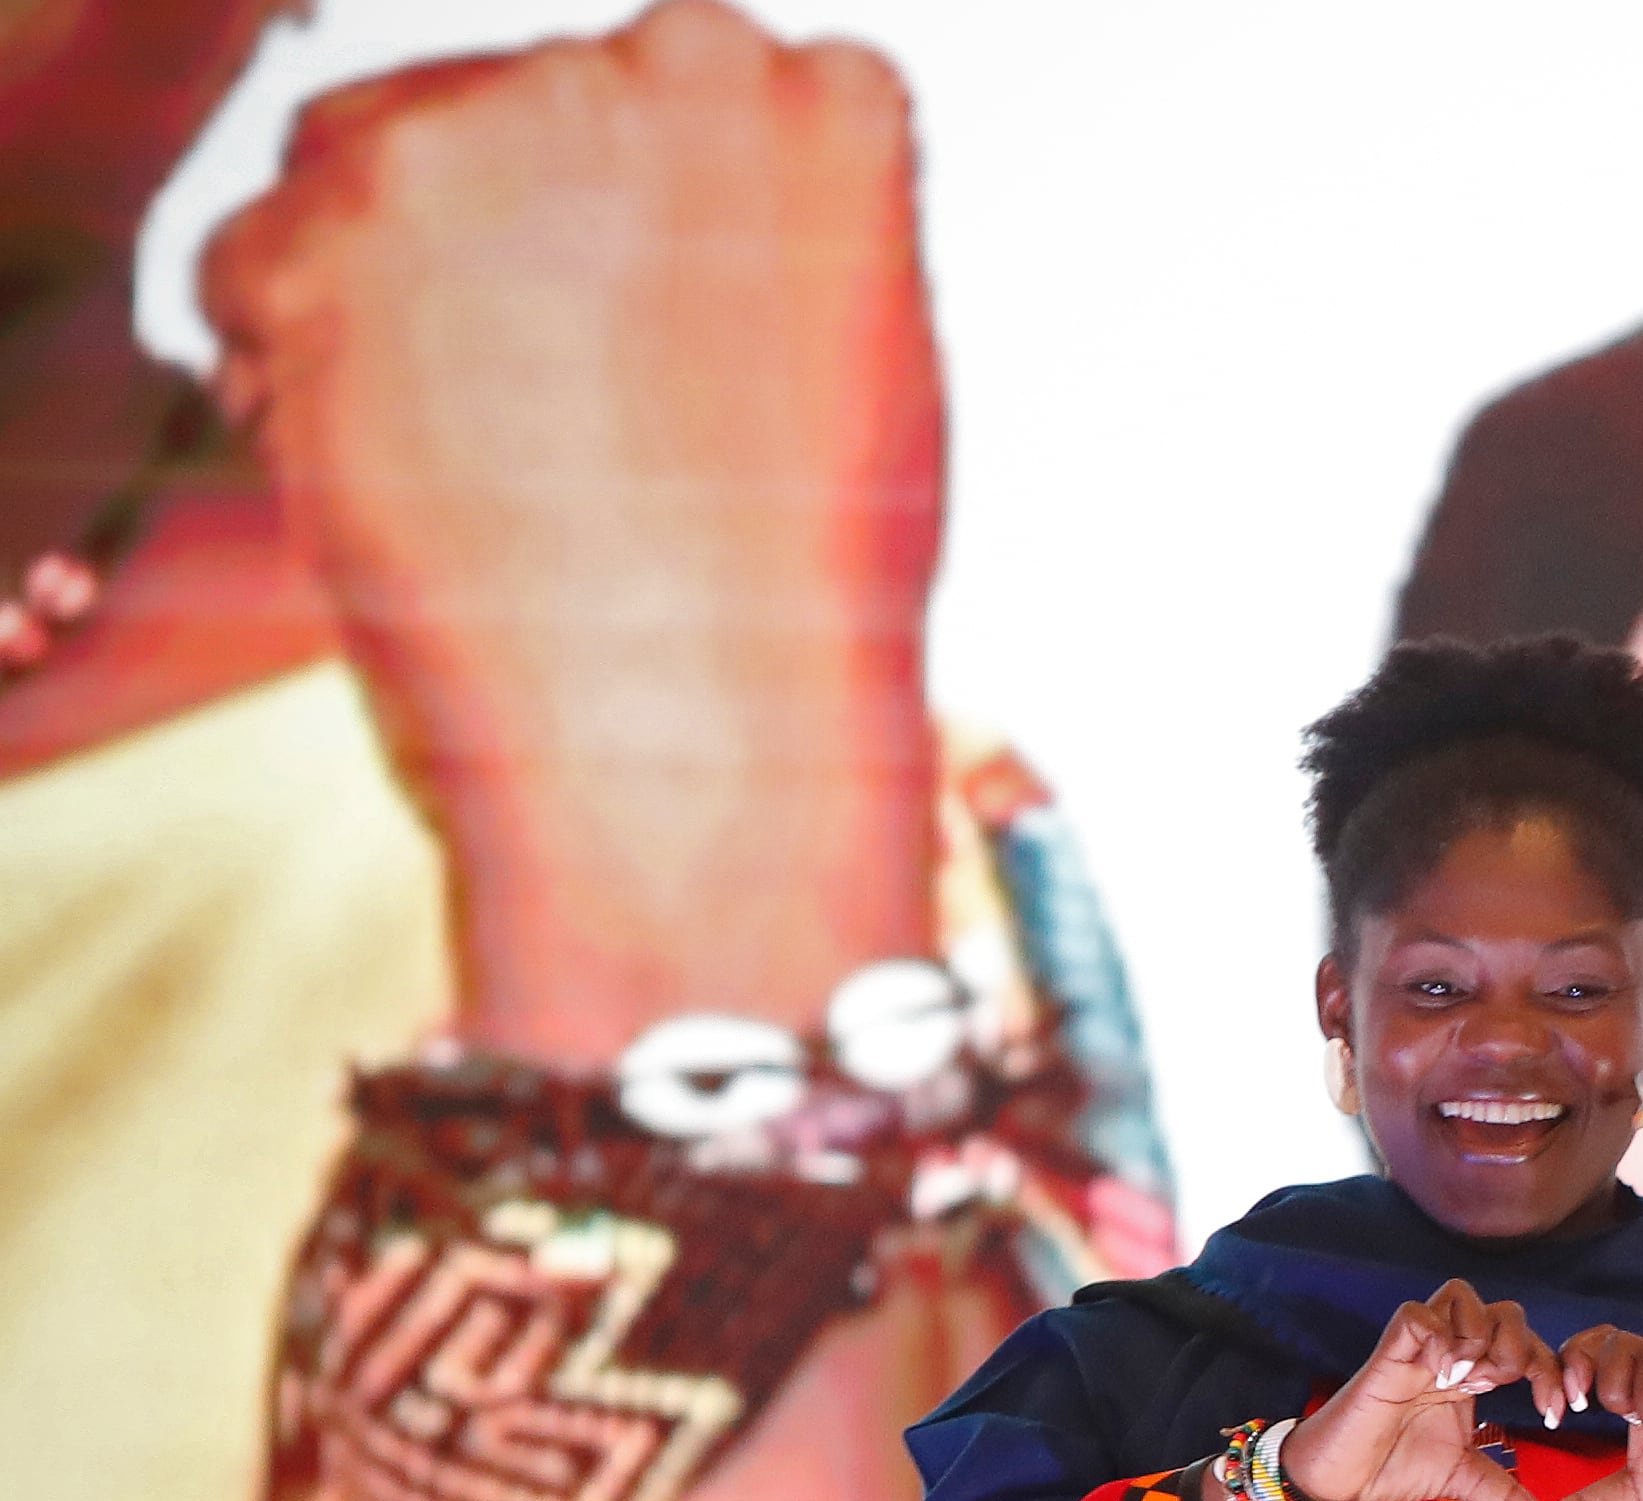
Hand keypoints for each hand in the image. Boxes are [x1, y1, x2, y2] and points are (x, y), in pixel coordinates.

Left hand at [197, 0, 946, 1062]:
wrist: (704, 757)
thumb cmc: (798, 615)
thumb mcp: (860, 376)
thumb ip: (764, 242)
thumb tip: (632, 224)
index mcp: (832, 105)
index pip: (692, 89)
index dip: (651, 230)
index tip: (670, 348)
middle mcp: (669, 66)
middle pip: (516, 106)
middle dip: (506, 245)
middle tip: (558, 428)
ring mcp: (493, 129)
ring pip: (368, 162)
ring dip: (387, 290)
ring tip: (482, 466)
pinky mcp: (331, 224)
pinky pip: (249, 260)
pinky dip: (285, 369)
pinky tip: (398, 484)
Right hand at [1271, 1282, 1562, 1500]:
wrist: (1340, 1479)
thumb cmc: (1394, 1466)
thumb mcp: (1465, 1480)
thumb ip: (1506, 1497)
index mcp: (1474, 1375)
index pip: (1528, 1345)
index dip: (1552, 1369)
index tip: (1557, 1413)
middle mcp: (1451, 1354)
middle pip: (1505, 1310)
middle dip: (1522, 1347)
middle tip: (1507, 1391)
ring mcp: (1419, 1349)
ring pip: (1463, 1296)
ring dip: (1481, 1336)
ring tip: (1471, 1381)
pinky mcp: (1388, 1354)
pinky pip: (1417, 1314)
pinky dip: (1439, 1337)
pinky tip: (1442, 1375)